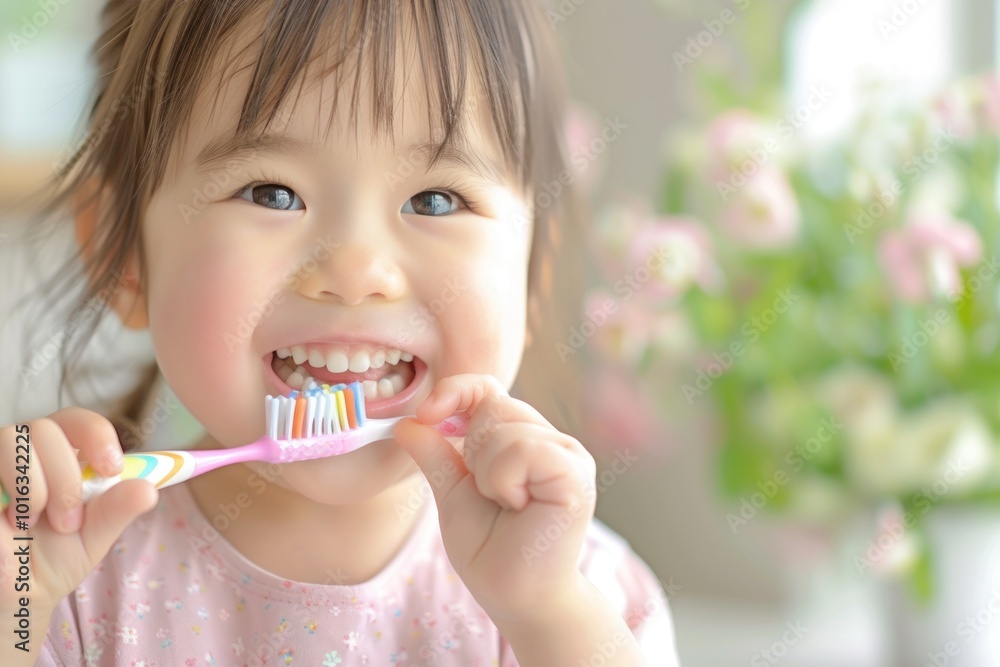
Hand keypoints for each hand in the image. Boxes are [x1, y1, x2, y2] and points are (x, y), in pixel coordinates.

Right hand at [0, 407, 158, 613]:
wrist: (12, 597)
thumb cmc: (51, 560)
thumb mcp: (91, 538)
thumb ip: (116, 511)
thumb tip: (149, 489)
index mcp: (58, 455)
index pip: (76, 421)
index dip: (96, 436)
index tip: (111, 469)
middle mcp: (22, 452)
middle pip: (44, 428)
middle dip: (64, 478)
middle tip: (67, 523)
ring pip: (11, 440)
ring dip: (32, 487)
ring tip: (30, 524)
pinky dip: (6, 498)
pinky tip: (8, 523)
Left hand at [393, 374, 596, 622]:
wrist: (517, 597)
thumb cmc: (491, 551)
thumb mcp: (452, 494)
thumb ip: (435, 455)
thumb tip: (406, 422)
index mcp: (524, 440)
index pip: (489, 389)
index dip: (456, 391)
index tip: (426, 414)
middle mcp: (551, 440)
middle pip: (494, 405)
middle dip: (473, 451)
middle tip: (490, 495)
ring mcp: (568, 454)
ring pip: (505, 428)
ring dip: (488, 473)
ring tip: (507, 505)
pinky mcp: (574, 472)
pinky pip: (523, 449)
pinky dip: (505, 480)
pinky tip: (518, 506)